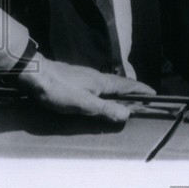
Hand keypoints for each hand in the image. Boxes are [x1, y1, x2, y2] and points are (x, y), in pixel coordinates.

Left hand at [18, 56, 154, 123]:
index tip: (154, 94)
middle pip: (121, 84)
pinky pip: (99, 85)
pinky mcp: (76, 78)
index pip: (129, 86)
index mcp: (103, 83)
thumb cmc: (58, 89)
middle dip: (134, 91)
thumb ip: (105, 109)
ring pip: (109, 84)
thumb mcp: (83, 104)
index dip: (142, 91)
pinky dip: (107, 91)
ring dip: (121, 91)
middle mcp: (98, 77)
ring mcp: (86, 76)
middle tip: (143, 99)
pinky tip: (100, 96)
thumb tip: (128, 114)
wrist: (34, 73)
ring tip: (125, 99)